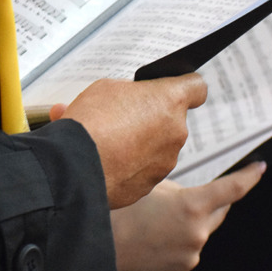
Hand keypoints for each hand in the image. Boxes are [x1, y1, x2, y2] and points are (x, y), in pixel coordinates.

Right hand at [52, 74, 207, 208]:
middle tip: (126, 116)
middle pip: (172, 119)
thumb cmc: (91, 122)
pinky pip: (146, 169)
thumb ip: (130, 93)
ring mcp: (165, 161)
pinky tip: (110, 160)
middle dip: (153, 117)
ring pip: (158, 146)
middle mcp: (175, 131)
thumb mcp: (107, 88)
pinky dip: (132, 165)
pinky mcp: (152, 184)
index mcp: (169, 100)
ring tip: (112, 141)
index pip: (196, 88)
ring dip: (142, 143)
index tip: (175, 88)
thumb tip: (130, 101)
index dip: (185, 86)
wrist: (75, 166)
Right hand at [111, 166, 265, 270]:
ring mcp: (191, 257)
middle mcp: (198, 234)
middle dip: (213, 202)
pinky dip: (177, 243)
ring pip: (199, 233)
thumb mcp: (153, 188)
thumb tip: (187, 194)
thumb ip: (178, 190)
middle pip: (218, 212)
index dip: (249, 176)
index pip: (232, 189)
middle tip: (196, 194)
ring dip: (188, 225)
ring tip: (156, 222)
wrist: (104, 249)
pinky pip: (186, 252)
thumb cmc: (123, 215)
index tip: (259, 168)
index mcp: (193, 206)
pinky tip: (155, 239)